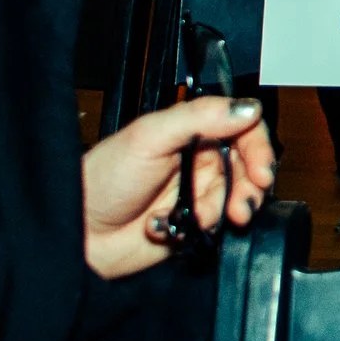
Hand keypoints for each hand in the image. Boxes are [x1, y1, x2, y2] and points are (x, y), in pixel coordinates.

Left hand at [82, 97, 277, 279]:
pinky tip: (178, 228)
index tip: (260, 169)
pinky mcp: (194, 224)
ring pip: (236, 197)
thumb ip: (200, 117)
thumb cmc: (103, 179)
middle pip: (248, 166)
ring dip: (228, 209)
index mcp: (191, 131)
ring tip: (207, 219)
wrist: (79, 234)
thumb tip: (248, 107)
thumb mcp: (150, 137)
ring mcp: (197, 192)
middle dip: (251, 186)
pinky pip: (219, 225)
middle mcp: (198, 159)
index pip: (242, 129)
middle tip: (243, 203)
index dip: (258, 148)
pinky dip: (205, 228)